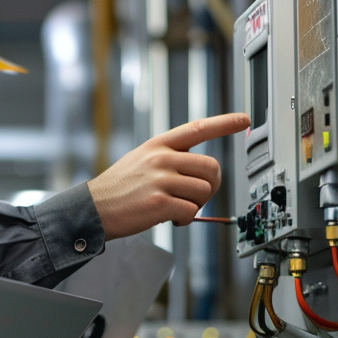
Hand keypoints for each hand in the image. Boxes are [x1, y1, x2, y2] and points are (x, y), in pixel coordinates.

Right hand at [85, 112, 249, 237]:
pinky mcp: (159, 202)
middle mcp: (161, 158)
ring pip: (204, 190)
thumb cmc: (119, 187)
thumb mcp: (141, 160)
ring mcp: (160, 180)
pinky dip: (186, 218)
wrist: (94, 209)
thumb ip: (168, 158)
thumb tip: (200, 170)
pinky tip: (171, 218)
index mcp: (158, 145)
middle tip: (194, 196)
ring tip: (177, 207)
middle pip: (211, 167)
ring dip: (196, 205)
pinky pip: (192, 210)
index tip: (244, 119)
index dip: (224, 123)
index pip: (197, 128)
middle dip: (210, 185)